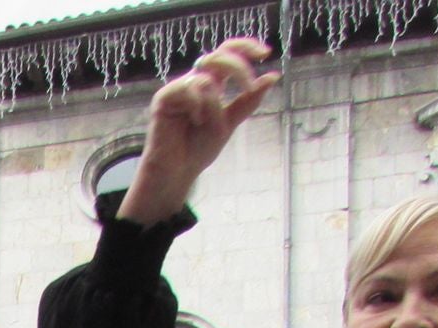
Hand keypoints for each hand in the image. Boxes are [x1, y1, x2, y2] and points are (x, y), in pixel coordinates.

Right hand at [119, 37, 278, 224]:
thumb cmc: (198, 149)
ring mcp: (178, 88)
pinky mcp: (164, 97)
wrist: (178, 171)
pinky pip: (189, 90)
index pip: (227, 53)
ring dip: (214, 106)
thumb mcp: (230, 122)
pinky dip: (198, 107)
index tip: (266, 53)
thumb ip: (249, 100)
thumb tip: (272, 76)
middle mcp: (195, 81)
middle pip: (219, 56)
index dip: (245, 47)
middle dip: (238, 68)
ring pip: (207, 80)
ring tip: (205, 125)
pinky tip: (193, 121)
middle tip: (248, 87)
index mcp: (212, 84)